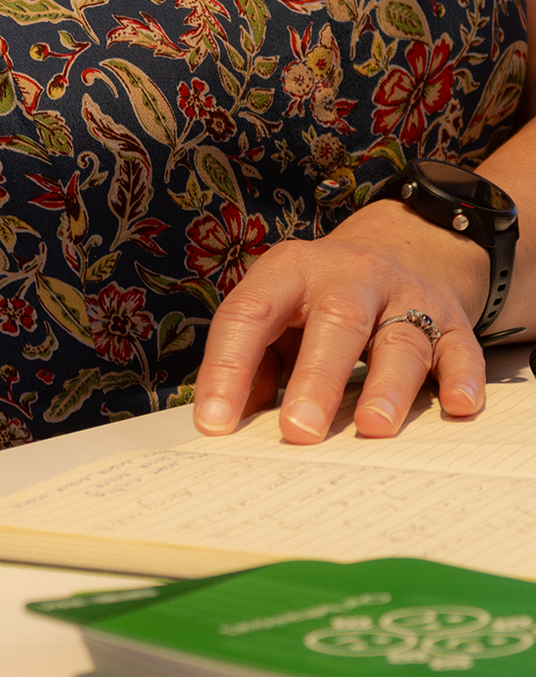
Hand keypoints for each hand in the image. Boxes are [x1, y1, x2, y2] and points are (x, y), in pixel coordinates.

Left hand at [192, 199, 488, 442]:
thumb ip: (254, 363)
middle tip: (298, 430)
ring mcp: (405, 296)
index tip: (214, 421)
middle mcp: (349, 277)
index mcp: (290, 271)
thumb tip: (230, 420)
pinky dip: (462, 377)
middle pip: (334, 323)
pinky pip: (461, 348)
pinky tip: (457, 405)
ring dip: (387, 385)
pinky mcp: (451, 321)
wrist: (405, 246)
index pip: (250, 313)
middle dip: (315, 379)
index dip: (228, 366)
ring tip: (372, 426)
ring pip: (399, 338)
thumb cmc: (322, 297)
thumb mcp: (279, 312)